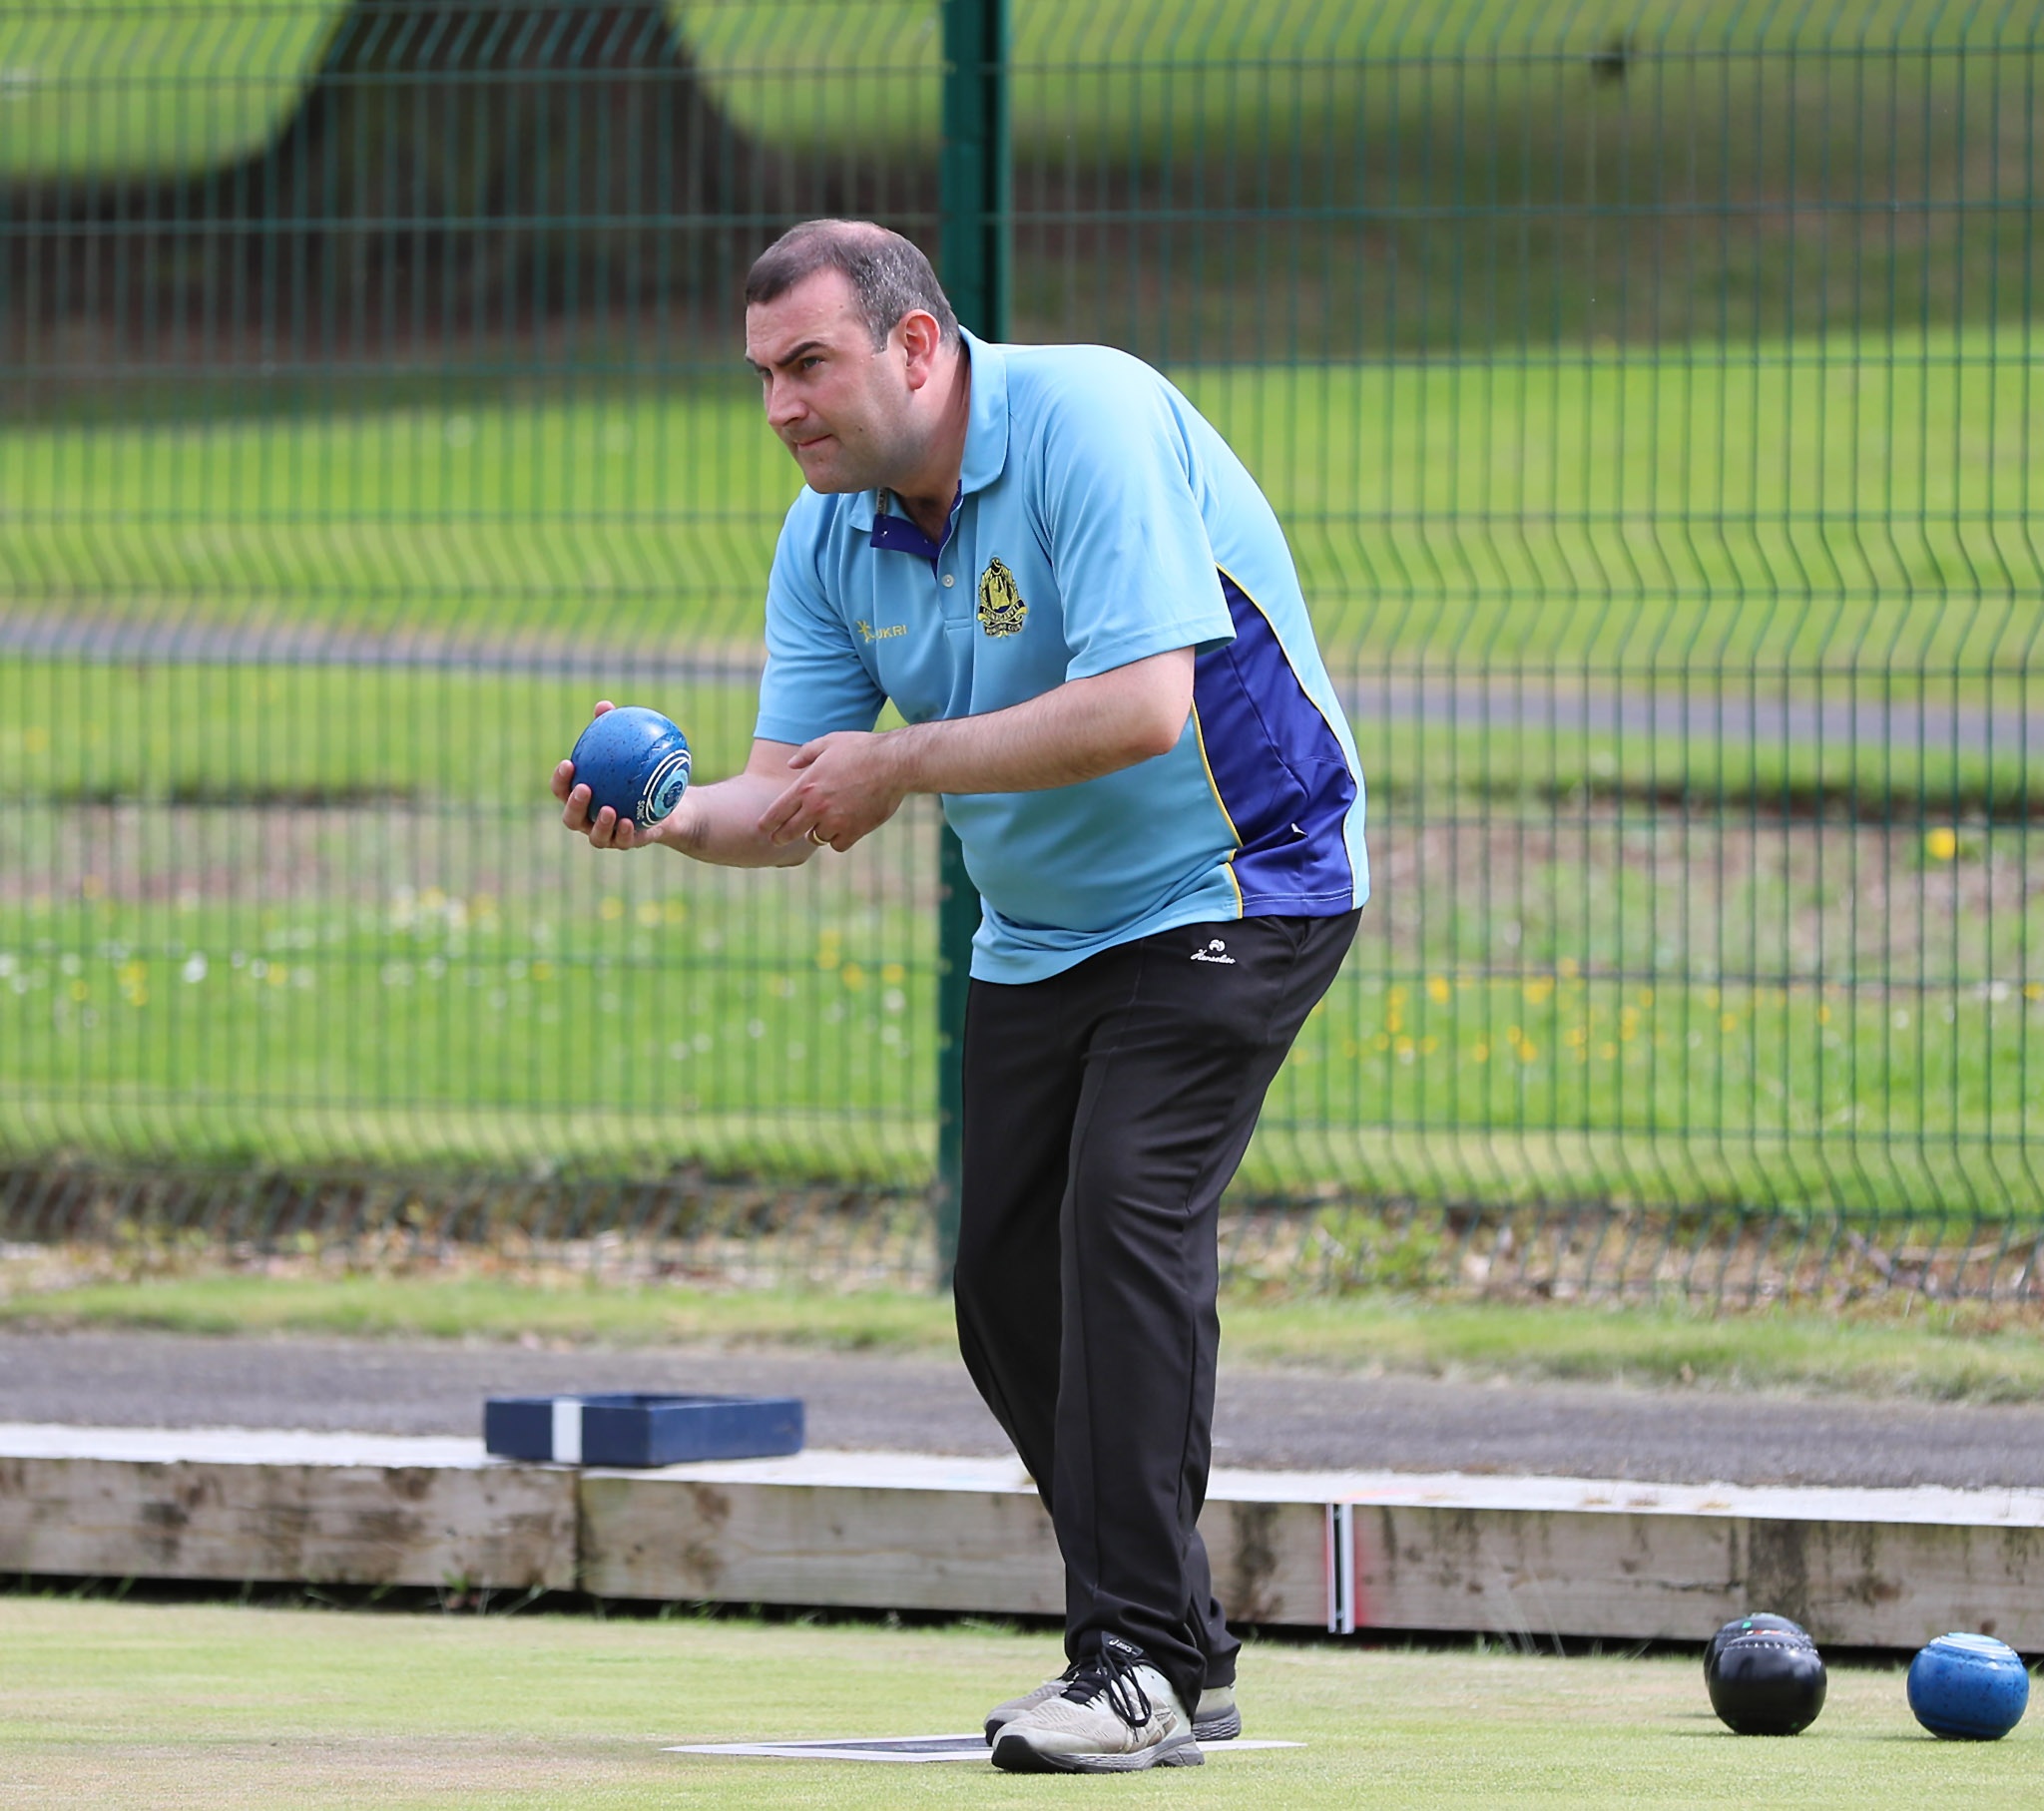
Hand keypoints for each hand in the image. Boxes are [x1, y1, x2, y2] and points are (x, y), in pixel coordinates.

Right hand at [553, 700, 647, 850]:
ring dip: (599, 823)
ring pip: (595, 836)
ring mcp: (606, 835)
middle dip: (573, 805)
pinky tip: (630, 820)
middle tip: (584, 788)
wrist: (669, 802)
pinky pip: (623, 841)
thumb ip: (613, 729)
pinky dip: (624, 833)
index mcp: (581, 797)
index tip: (568, 763)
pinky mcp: (626, 844)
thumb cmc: (640, 772)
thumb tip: (604, 705)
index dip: (559, 780)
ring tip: (608, 810)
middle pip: (571, 818)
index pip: (562, 790)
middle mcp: (588, 819)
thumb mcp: (629, 749)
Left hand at [757, 731, 908, 850]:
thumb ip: (806, 753)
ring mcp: (835, 821)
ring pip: (815, 838)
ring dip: (815, 833)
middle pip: (789, 832)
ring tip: (820, 826)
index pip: (777, 812)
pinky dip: (838, 840)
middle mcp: (817, 807)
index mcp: (806, 786)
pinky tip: (842, 830)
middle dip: (780, 837)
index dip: (766, 824)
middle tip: (778, 839)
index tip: (763, 828)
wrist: (893, 763)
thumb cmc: (861, 749)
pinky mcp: (854, 831)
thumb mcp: (830, 742)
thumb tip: (791, 764)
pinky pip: (837, 845)